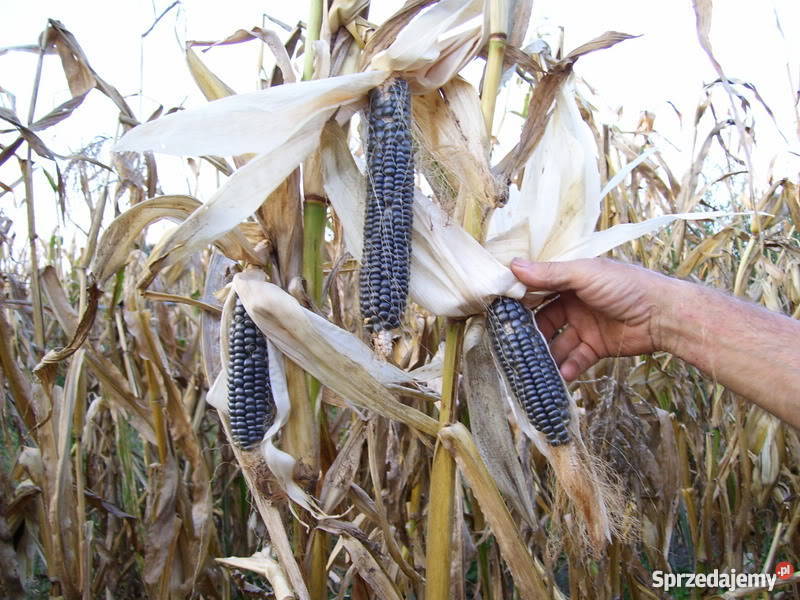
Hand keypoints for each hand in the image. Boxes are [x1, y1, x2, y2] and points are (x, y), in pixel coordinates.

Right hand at [510, 258, 673, 380]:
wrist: (664, 315)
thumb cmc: (626, 286)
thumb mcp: (584, 274)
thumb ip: (550, 274)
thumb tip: (514, 266)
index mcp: (570, 280)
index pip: (538, 290)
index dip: (520, 300)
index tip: (499, 312)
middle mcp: (574, 303)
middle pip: (544, 320)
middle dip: (530, 333)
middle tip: (512, 345)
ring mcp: (585, 326)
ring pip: (557, 342)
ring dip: (546, 354)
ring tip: (532, 366)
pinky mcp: (596, 347)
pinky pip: (576, 358)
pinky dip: (567, 367)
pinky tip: (561, 373)